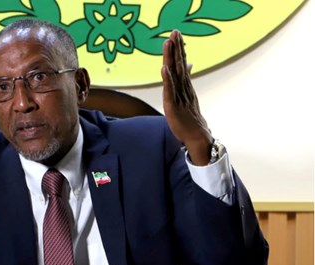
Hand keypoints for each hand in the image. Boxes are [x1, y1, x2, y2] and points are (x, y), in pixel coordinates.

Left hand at [161, 30, 212, 165]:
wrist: (197, 136)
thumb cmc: (190, 117)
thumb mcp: (187, 95)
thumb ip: (186, 80)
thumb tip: (188, 64)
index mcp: (186, 86)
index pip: (181, 64)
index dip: (179, 49)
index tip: (177, 34)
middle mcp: (184, 88)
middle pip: (179, 64)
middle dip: (176, 47)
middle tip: (174, 31)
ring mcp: (179, 96)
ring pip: (174, 74)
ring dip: (171, 58)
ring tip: (169, 43)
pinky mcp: (173, 106)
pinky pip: (170, 90)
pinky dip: (167, 79)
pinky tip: (164, 68)